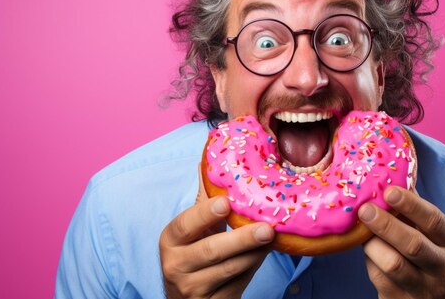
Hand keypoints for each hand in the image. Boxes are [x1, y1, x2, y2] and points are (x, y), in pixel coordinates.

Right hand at [159, 162, 274, 297]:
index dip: (204, 214)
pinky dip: (254, 268)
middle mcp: (175, 265)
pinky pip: (238, 284)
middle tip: (267, 228)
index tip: (226, 204)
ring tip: (273, 237)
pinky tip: (265, 254)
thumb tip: (207, 159)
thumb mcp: (194, 228)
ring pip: (230, 269)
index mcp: (171, 239)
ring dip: (255, 253)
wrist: (191, 297)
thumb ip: (203, 199)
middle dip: (241, 239)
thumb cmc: (195, 253)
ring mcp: (192, 288)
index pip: (185, 224)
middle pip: (211, 251)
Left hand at [358, 186, 444, 298]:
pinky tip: (367, 250)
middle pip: (413, 245)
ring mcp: (424, 289)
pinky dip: (369, 261)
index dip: (410, 204)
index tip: (388, 190)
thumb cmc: (437, 262)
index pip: (434, 220)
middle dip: (386, 225)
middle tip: (364, 209)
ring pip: (393, 264)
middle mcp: (444, 268)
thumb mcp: (440, 238)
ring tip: (361, 230)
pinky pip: (379, 278)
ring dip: (372, 244)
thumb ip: (418, 212)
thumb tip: (394, 175)